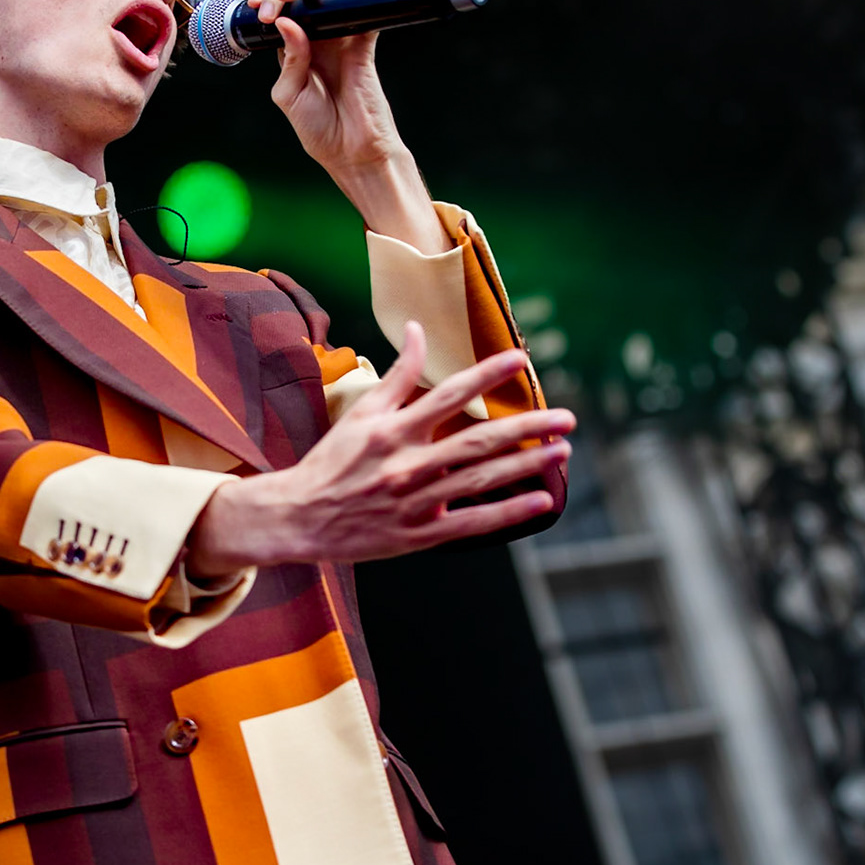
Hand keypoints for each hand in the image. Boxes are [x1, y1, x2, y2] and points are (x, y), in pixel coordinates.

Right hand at [187, 322, 574, 570]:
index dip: (486, 375)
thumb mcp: (361, 413)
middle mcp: (406, 465)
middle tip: (566, 417)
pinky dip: (508, 512)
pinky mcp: (420, 535)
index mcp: (392, 431)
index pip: (448, 395)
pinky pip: (473, 522)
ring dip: (527, 465)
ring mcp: (416, 502)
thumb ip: (398, 375)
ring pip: (482, 481)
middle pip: (478, 442)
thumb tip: (419, 330)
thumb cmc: (332, 462)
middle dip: (527, 427)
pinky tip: (541, 499)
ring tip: (562, 450)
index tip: (521, 359)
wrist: (298, 518)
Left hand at [250, 0, 447, 252]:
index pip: (279, 10)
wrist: (352, 152)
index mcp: (292, 50)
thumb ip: (288, 59)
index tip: (258, 10)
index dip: (267, 0)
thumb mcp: (289, 95)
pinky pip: (370, 9)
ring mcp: (341, 38)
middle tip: (271, 5)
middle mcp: (317, 38)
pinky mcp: (364, 44)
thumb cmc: (319, 129)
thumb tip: (288, 22)